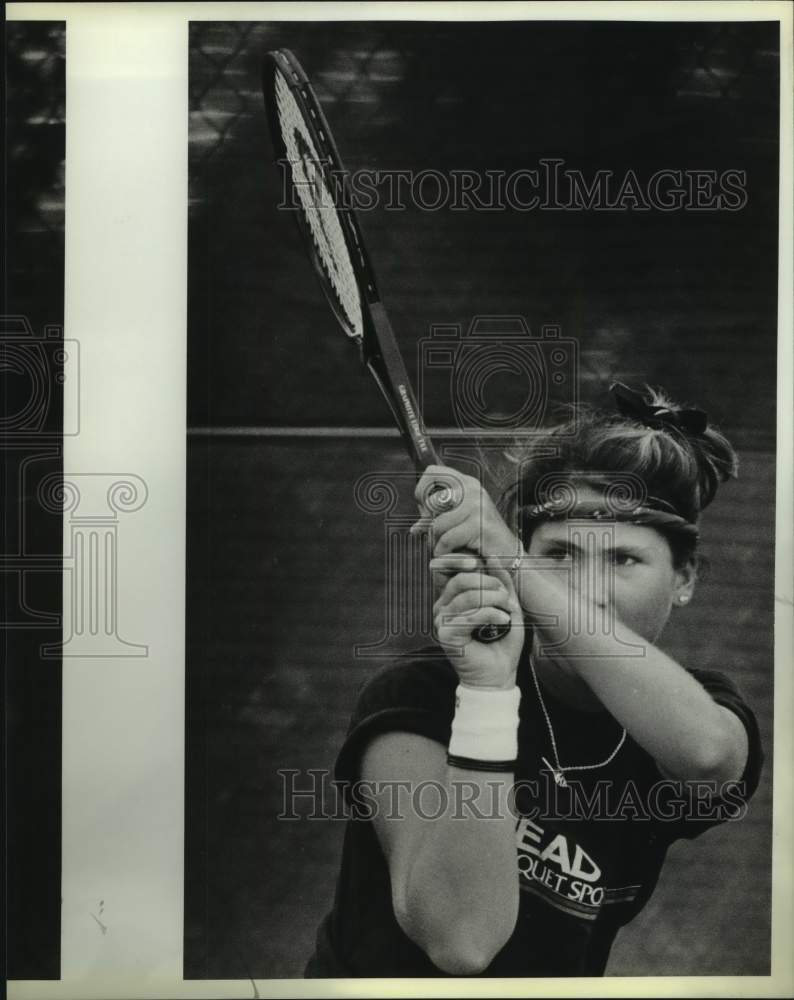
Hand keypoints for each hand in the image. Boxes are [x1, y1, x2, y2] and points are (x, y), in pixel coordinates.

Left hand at [411, 465, 520, 562]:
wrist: (507, 555)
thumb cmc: (480, 538)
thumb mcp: (458, 521)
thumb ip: (437, 518)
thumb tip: (415, 528)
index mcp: (466, 483)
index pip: (433, 471)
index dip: (422, 490)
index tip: (426, 509)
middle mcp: (472, 489)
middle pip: (431, 501)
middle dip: (428, 523)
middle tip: (435, 535)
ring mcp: (477, 505)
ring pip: (437, 524)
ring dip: (436, 541)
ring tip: (444, 548)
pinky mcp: (480, 524)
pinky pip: (447, 539)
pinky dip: (444, 551)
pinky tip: (450, 554)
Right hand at [431, 555, 524, 688]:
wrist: (498, 675)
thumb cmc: (501, 642)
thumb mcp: (506, 605)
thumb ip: (500, 582)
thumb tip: (492, 556)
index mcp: (452, 598)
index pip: (453, 571)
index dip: (466, 563)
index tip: (487, 568)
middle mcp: (441, 607)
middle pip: (460, 580)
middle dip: (488, 583)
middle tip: (506, 597)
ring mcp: (441, 621)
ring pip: (468, 597)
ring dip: (494, 600)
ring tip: (508, 610)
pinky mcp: (446, 635)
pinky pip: (470, 615)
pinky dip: (490, 615)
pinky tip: (502, 621)